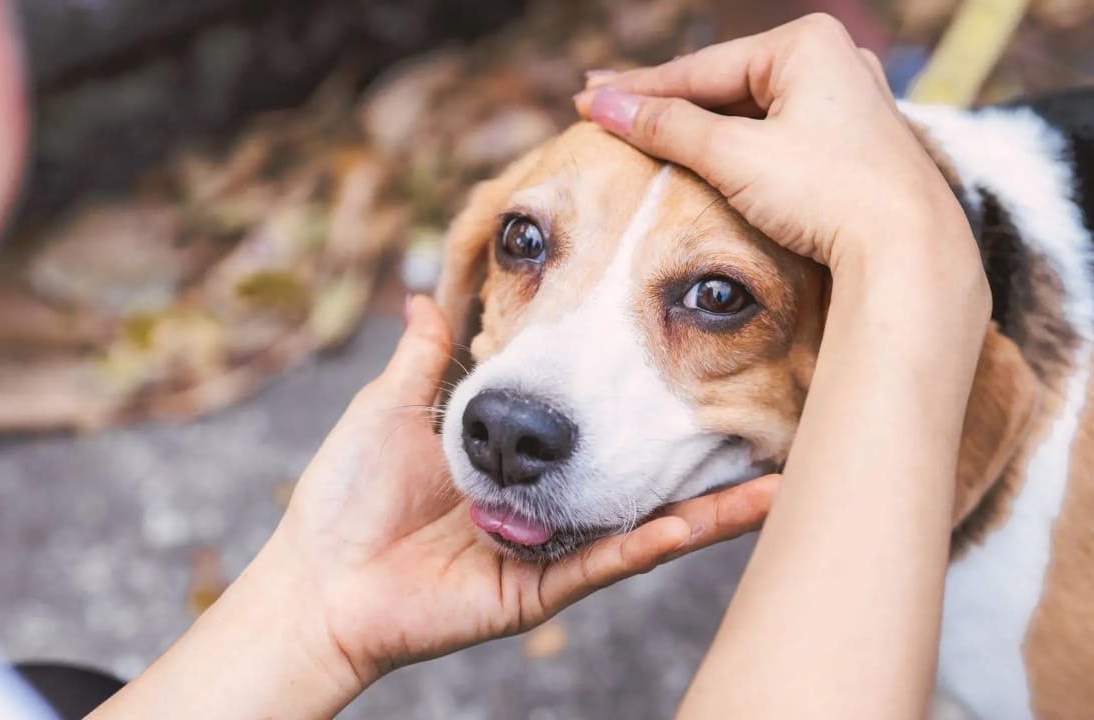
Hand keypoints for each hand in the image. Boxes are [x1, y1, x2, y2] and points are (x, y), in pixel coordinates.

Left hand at [259, 296, 775, 713]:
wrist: (320, 578)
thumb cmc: (347, 496)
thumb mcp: (395, 409)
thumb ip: (427, 357)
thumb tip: (421, 298)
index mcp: (517, 460)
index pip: (593, 424)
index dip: (639, 391)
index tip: (690, 346)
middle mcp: (546, 505)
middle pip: (636, 475)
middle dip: (697, 449)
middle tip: (765, 417)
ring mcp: (550, 549)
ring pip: (642, 524)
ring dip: (709, 506)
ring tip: (774, 478)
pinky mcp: (540, 590)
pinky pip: (607, 563)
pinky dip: (659, 542)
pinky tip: (707, 522)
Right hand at [573, 14, 976, 280]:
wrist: (908, 249)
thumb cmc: (827, 192)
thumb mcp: (734, 155)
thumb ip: (666, 127)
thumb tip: (604, 106)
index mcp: (807, 43)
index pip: (699, 68)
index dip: (636, 89)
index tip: (586, 100)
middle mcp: (833, 60)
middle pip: (723, 84)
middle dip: (663, 100)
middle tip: (605, 103)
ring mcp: (846, 102)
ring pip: (750, 110)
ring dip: (696, 124)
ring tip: (644, 128)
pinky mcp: (851, 143)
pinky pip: (775, 133)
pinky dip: (733, 144)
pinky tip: (703, 151)